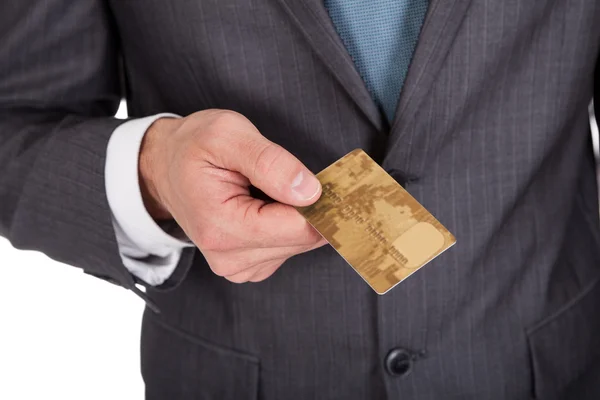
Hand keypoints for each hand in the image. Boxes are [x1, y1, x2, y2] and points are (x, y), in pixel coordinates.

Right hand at [139, 110, 326, 282]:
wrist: (165, 167)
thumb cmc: (193, 147)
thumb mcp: (228, 134)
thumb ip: (270, 162)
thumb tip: (310, 192)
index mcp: (222, 226)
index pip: (298, 228)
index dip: (322, 203)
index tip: (333, 180)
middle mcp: (229, 257)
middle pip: (303, 240)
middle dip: (312, 208)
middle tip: (303, 177)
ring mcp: (237, 267)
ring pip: (299, 246)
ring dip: (300, 216)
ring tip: (275, 188)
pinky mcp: (247, 266)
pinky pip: (288, 249)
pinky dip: (289, 226)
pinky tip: (269, 205)